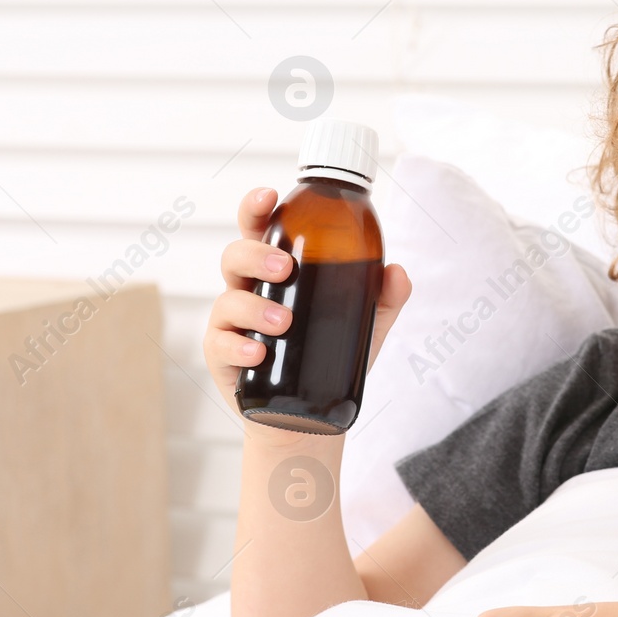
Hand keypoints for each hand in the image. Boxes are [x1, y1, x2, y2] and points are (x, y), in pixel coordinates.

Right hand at [203, 185, 412, 414]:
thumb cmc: (328, 357)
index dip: (257, 209)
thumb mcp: (363, 326)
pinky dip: (238, 347)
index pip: (260, 230)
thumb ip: (383, 298)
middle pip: (236, 256)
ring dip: (254, 306)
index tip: (270, 197)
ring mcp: (232, 324)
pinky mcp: (222, 358)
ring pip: (227, 300)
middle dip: (256, 255)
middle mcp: (249, 291)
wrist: (307, 419)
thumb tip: (397, 272)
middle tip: (286, 268)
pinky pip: (219, 345)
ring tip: (284, 322)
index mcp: (277, 272)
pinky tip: (259, 353)